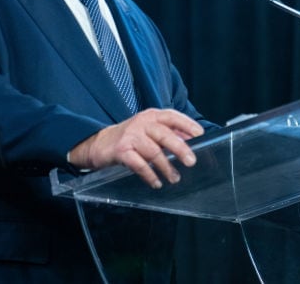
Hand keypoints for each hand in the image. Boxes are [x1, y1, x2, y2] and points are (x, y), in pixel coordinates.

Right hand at [69, 108, 203, 188]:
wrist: (100, 143)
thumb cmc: (130, 137)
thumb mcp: (149, 129)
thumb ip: (168, 132)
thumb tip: (191, 140)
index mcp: (151, 115)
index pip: (172, 116)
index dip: (187, 124)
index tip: (200, 134)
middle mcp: (142, 123)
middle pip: (164, 134)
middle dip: (180, 148)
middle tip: (191, 161)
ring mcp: (131, 136)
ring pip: (153, 152)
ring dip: (166, 167)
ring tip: (174, 178)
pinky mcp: (121, 151)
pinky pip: (139, 165)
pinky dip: (150, 175)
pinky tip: (156, 182)